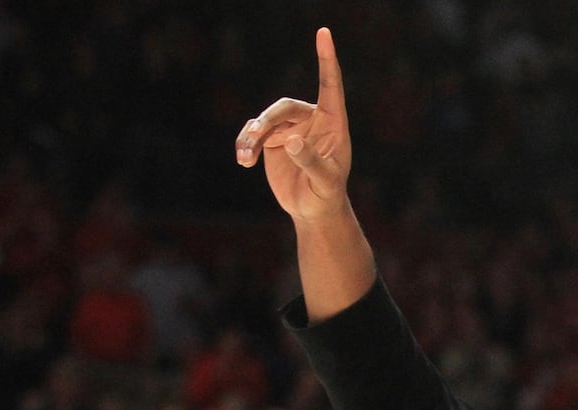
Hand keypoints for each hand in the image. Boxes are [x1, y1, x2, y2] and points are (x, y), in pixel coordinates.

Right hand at [236, 28, 351, 223]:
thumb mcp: (325, 182)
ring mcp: (290, 128)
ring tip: (245, 158)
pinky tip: (243, 161)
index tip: (323, 33)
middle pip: (284, 106)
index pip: (330, 84)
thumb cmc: (327, 194)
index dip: (327, 59)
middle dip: (267, 121)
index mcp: (333, 123)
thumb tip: (293, 139)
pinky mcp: (272, 140)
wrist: (312, 209)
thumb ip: (312, 161)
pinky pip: (253, 134)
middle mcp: (311, 120)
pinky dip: (245, 144)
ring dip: (251, 137)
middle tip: (255, 137)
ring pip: (264, 121)